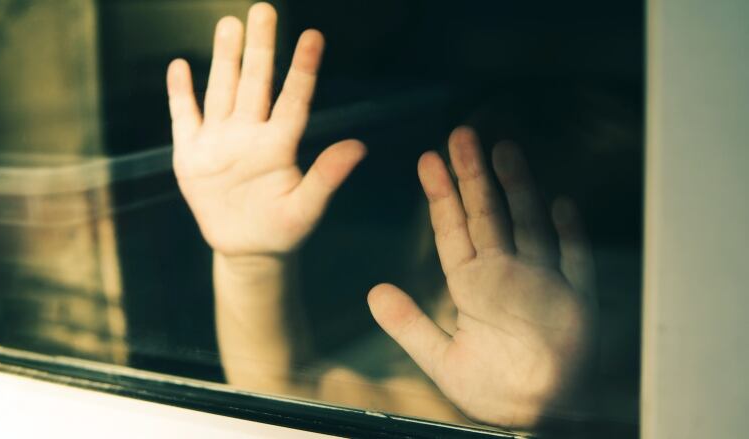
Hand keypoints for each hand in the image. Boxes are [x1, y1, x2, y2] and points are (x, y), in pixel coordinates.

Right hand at [167, 3, 365, 256]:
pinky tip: (180, 67)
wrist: (246, 249)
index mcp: (279, 145)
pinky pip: (184, 117)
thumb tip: (358, 148)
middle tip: (265, 11)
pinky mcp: (191, 155)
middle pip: (256, 83)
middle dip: (260, 47)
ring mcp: (219, 141)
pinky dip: (180, 93)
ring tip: (229, 25)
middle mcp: (250, 134)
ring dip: (225, 58)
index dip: (303, 69)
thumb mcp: (306, 209)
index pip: (293, 99)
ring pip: (222, 90)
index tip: (314, 37)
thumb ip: (327, 177)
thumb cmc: (282, 230)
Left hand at [368, 127, 596, 427]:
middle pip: (487, 214)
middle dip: (472, 175)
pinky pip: (574, 260)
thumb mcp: (441, 360)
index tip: (427, 161)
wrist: (536, 414)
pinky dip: (570, 233)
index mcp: (473, 286)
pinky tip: (562, 204)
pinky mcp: (575, 299)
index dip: (440, 195)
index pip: (453, 230)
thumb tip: (373, 294)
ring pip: (527, 223)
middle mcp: (506, 275)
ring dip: (516, 187)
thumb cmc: (494, 390)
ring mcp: (541, 282)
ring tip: (501, 149)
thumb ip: (408, 325)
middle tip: (459, 135)